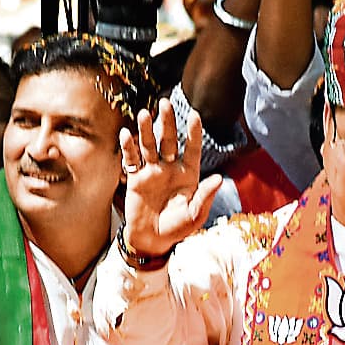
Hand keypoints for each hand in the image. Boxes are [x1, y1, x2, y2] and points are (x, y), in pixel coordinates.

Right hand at [119, 106, 220, 260]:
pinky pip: (131, 159)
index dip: (193, 133)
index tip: (194, 115)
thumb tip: (219, 178)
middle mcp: (170, 168)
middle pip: (168, 140)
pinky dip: (128, 147)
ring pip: (149, 145)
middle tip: (164, 103)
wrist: (152, 240)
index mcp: (188, 174)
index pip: (191, 148)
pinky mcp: (135, 178)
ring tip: (144, 113)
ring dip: (145, 130)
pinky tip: (126, 134)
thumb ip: (205, 197)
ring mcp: (152, 171)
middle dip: (167, 122)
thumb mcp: (195, 216)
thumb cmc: (177, 228)